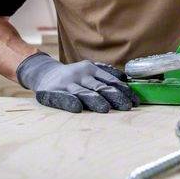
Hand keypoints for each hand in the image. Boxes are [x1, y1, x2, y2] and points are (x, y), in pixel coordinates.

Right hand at [16, 52, 139, 112]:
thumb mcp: (88, 70)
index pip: (110, 80)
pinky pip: (63, 98)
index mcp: (90, 68)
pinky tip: (78, 108)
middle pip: (100, 87)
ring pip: (84, 93)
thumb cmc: (73, 76)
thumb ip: (105, 74)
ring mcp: (67, 83)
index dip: (123, 90)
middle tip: (127, 107)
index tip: (135, 101)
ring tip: (106, 109)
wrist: (44, 73)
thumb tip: (125, 79)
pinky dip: (71, 102)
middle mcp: (80, 74)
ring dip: (95, 101)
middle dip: (115, 97)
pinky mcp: (53, 92)